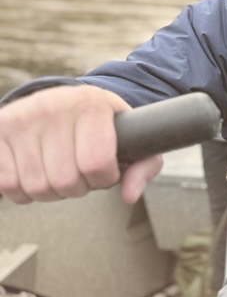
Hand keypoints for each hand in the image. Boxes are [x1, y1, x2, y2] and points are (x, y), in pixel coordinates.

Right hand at [0, 85, 162, 205]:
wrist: (62, 101)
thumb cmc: (101, 126)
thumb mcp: (132, 139)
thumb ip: (143, 167)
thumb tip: (129, 195)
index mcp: (92, 104)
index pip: (97, 164)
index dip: (105, 179)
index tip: (105, 170)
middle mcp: (54, 106)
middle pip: (65, 181)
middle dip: (78, 188)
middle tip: (80, 172)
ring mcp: (22, 117)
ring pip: (36, 187)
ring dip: (50, 191)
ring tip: (58, 170)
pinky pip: (7, 184)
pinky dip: (21, 190)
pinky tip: (34, 172)